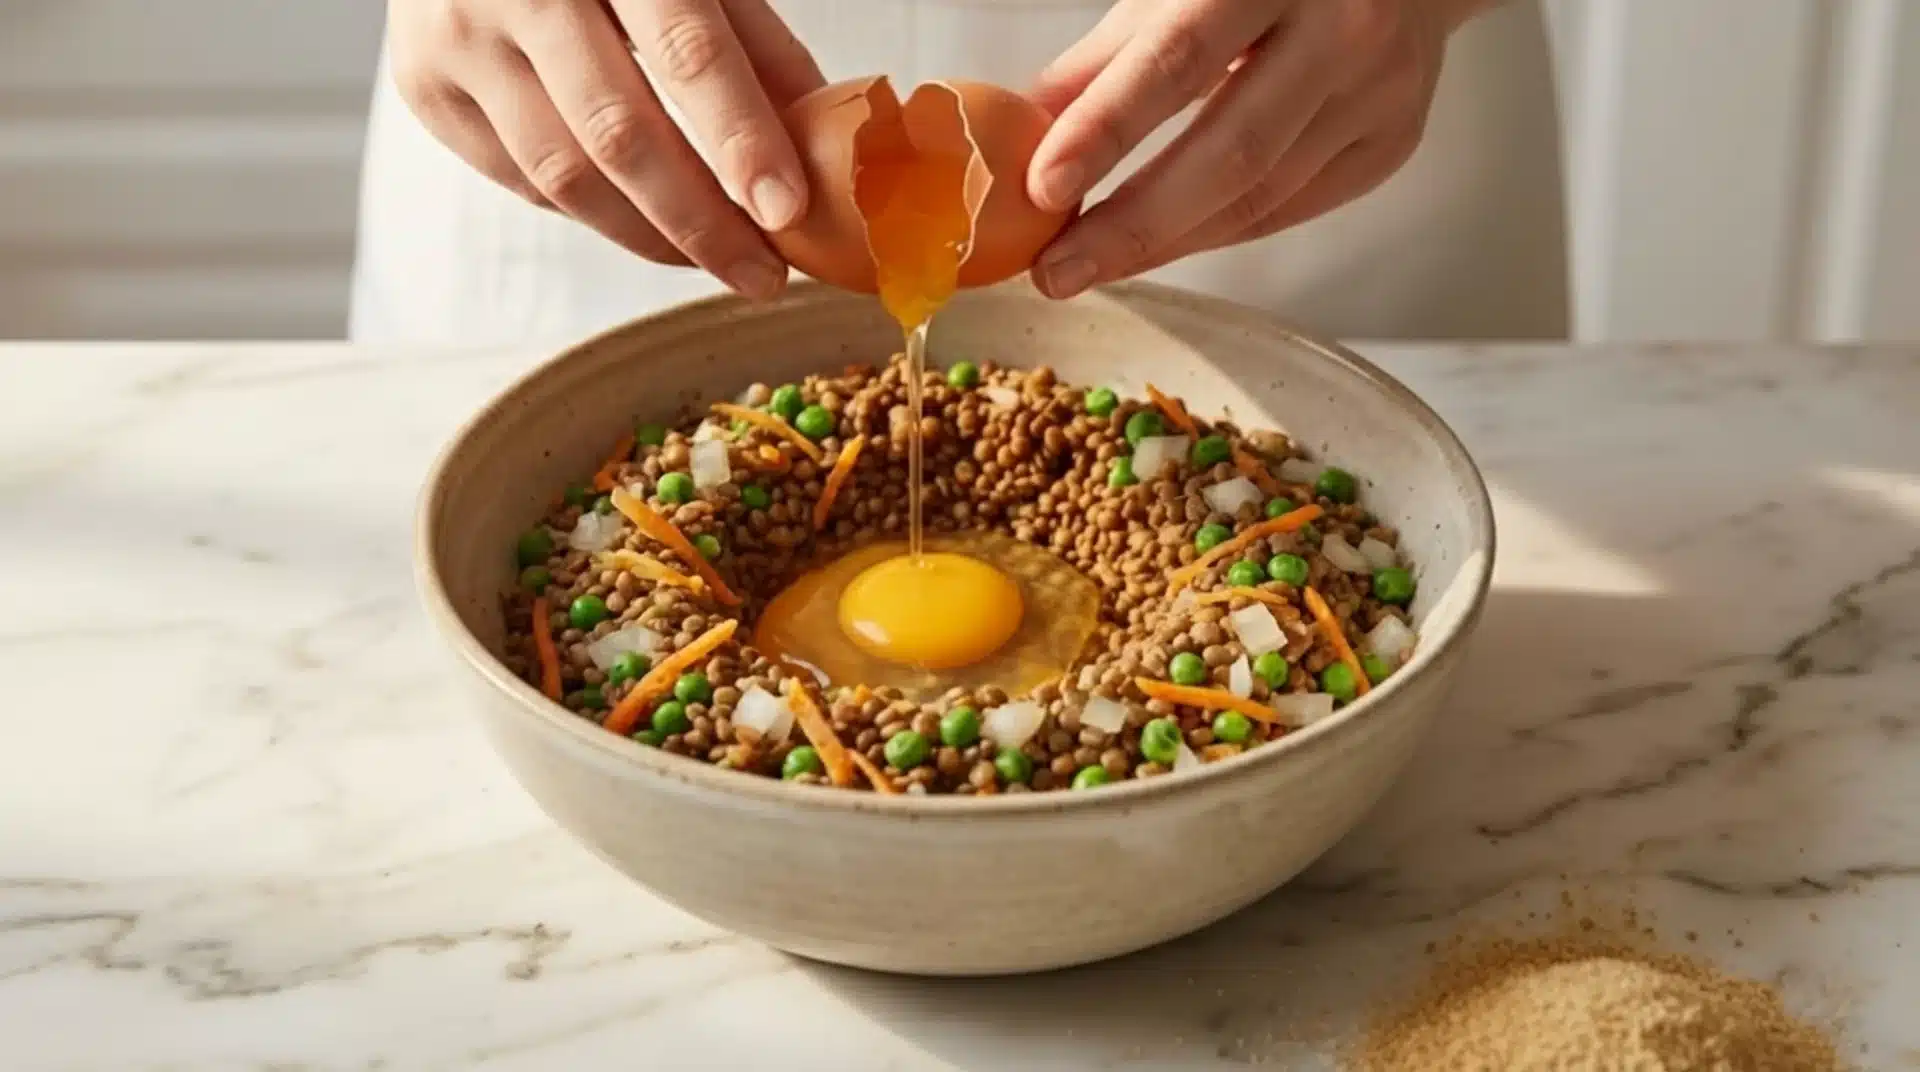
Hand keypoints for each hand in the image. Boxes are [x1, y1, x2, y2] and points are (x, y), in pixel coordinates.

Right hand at [388, 0, 825, 299]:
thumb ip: (752, 41)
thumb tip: (823, 141)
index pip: (686, 53)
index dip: (740, 139)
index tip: (785, 212)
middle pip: (618, 135)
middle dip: (701, 223)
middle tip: (762, 275)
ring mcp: (454, 39)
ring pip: (563, 177)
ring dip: (652, 237)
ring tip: (717, 259)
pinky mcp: (424, 86)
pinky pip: (522, 180)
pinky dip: (593, 213)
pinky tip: (642, 220)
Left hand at [1025, 0, 1486, 298]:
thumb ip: (1106, 56)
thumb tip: (1021, 136)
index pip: (1179, 58)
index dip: (1108, 128)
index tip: (1043, 186)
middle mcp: (1342, 30)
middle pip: (1230, 152)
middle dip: (1131, 224)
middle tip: (1056, 270)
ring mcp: (1378, 92)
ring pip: (1260, 196)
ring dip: (1163, 244)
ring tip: (1086, 268)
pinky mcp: (1391, 142)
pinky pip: (1288, 209)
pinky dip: (1213, 235)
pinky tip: (1158, 249)